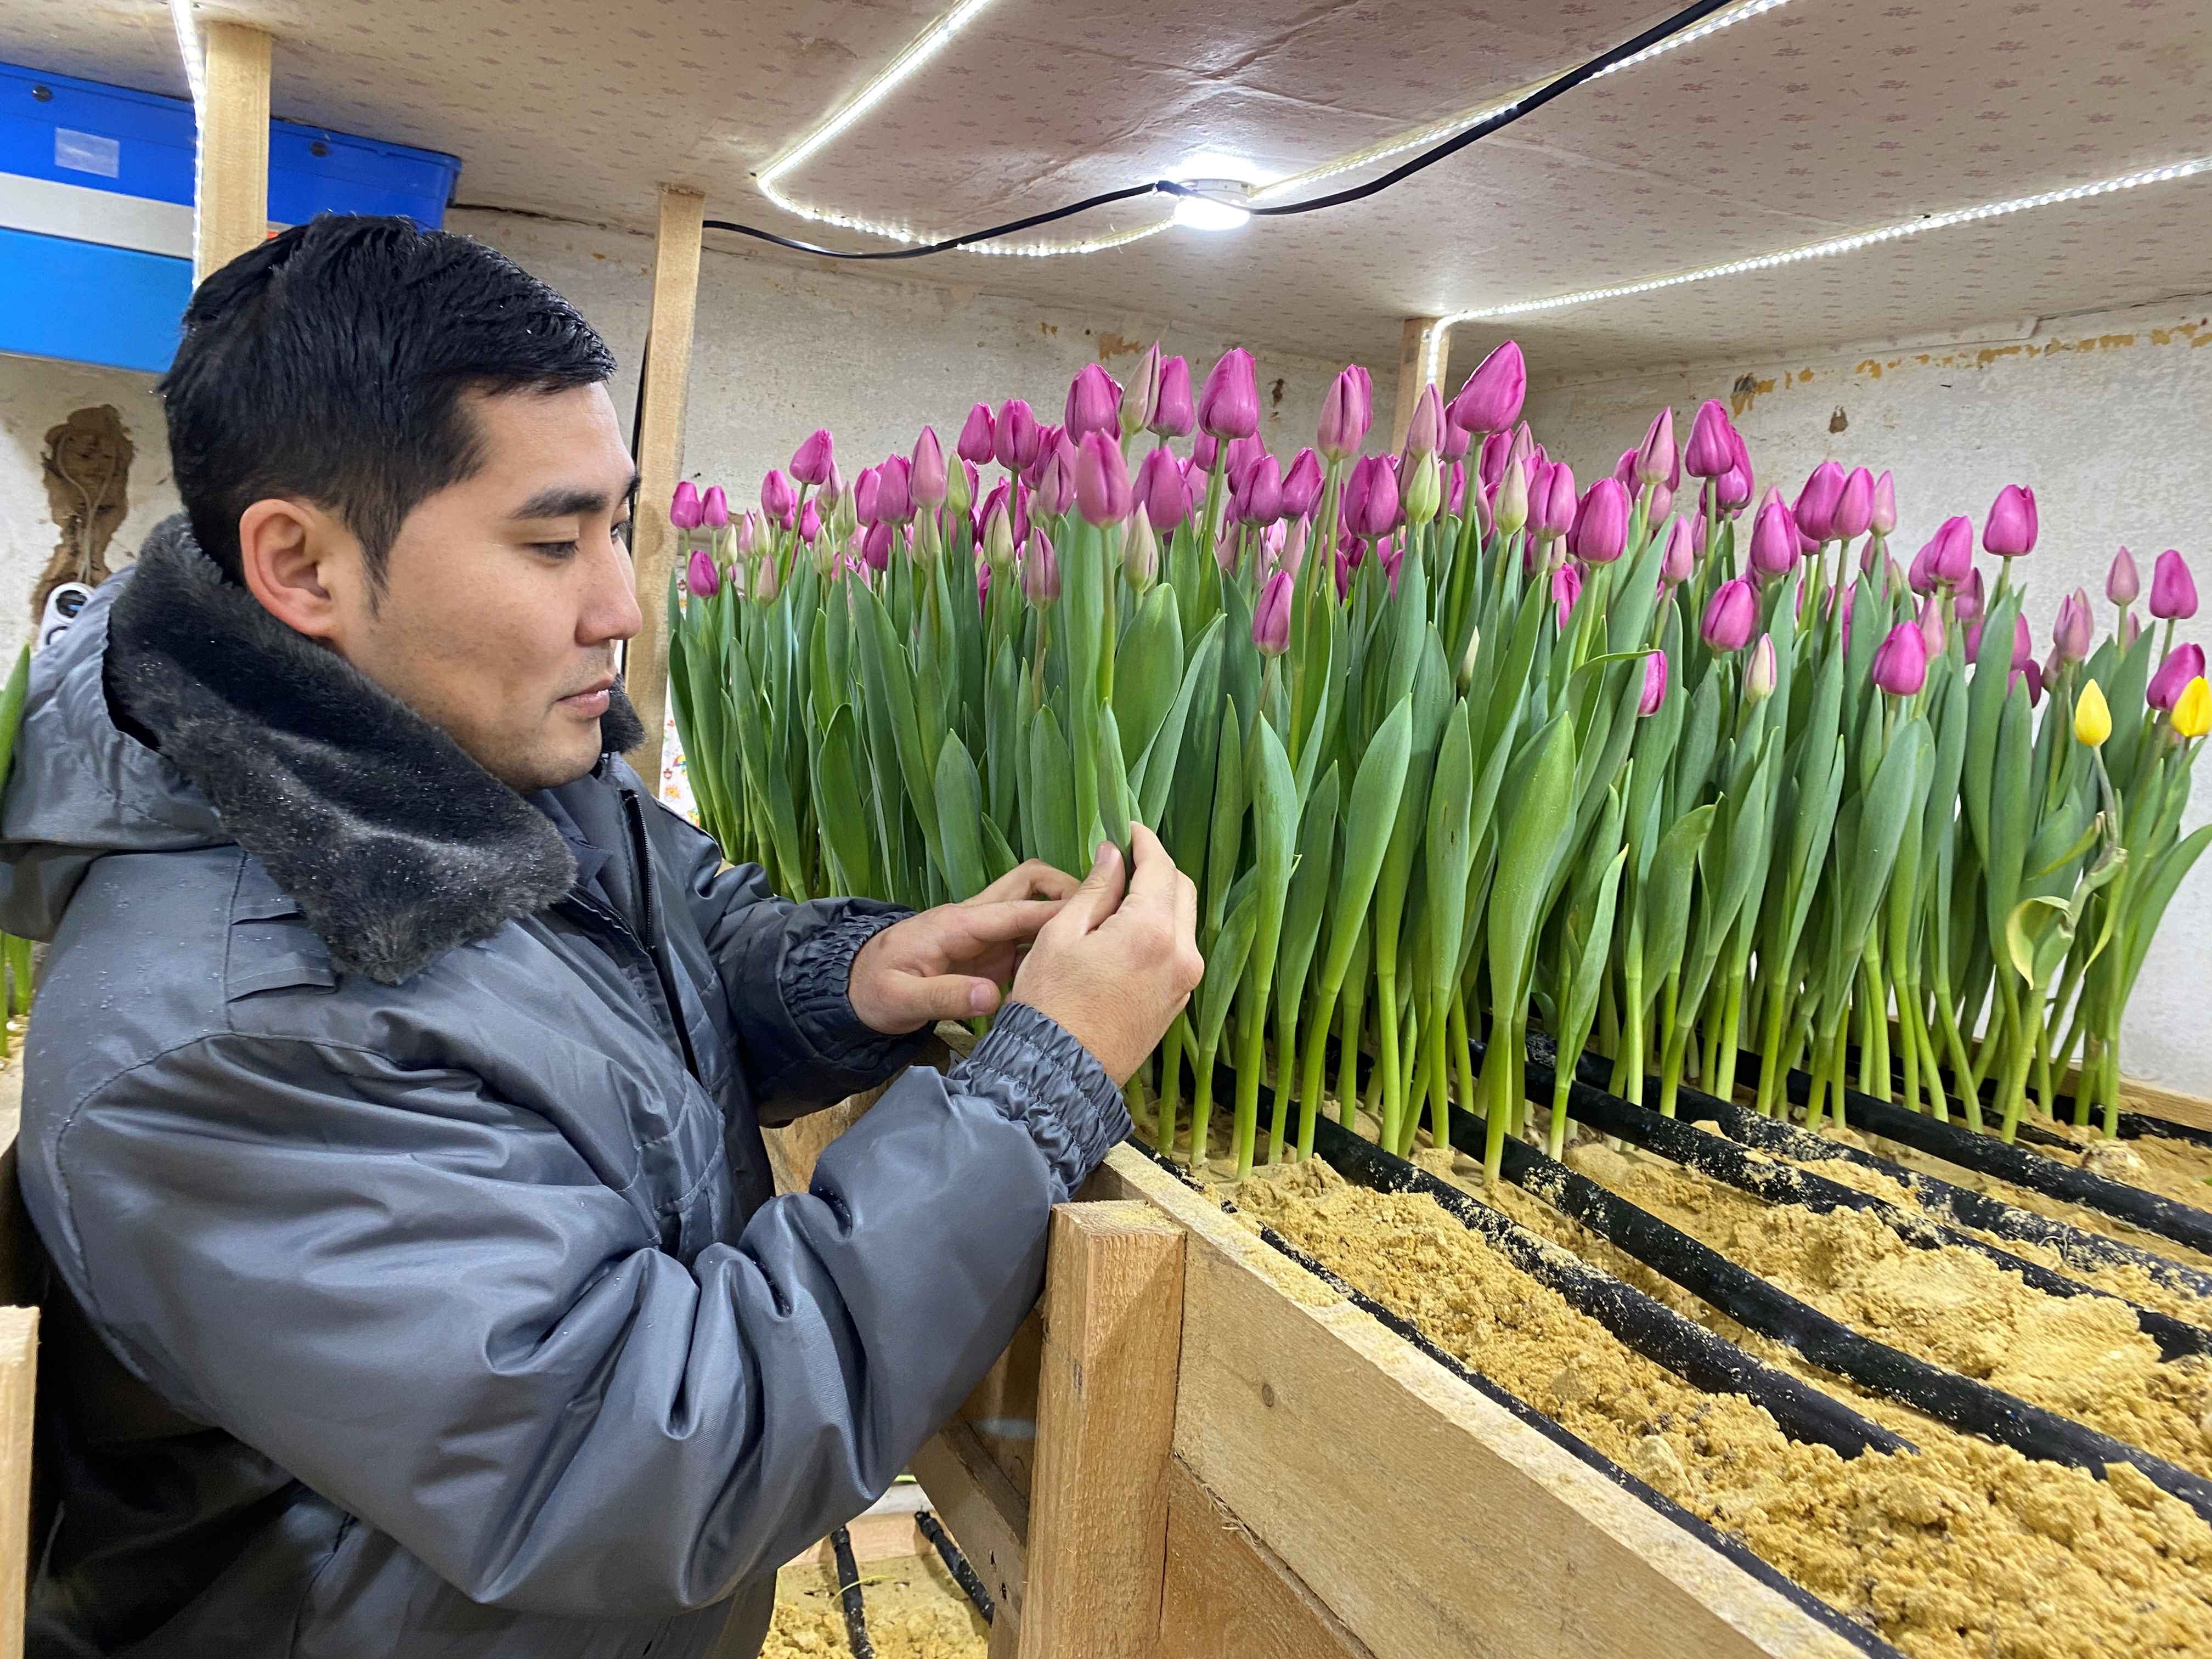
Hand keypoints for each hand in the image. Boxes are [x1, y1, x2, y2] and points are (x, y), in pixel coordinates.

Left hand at [847, 861, 1080, 1034]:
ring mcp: (985, 934)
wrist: (854, 989)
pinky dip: (1053, 942)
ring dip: (1065, 914)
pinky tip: (1075, 965)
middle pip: (1030, 882)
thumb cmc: (873, 990)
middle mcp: (976, 919)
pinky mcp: (989, 953)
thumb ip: (943, 997)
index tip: (1095, 920)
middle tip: (1101, 919)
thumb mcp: (899, 999)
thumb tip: (991, 998)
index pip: (1015, 910)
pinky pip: (1028, 936)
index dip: (1056, 913)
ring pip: (1033, 904)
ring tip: (1102, 939)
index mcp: (957, 924)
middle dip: (1067, 890)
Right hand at [1008, 826, 1202, 1084]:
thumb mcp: (1061, 934)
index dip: (1144, 842)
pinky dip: (1160, 931)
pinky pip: (1178, 951)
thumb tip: (1112, 855)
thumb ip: (1094, 889)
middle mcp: (1181, 955)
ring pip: (1184, 921)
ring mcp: (1184, 983)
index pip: (1160, 868)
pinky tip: (1128, 931)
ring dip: (1160, 900)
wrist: (1058, 1073)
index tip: (1127, 828)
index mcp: (1152, 931)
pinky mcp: (1177, 1003)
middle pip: (1181, 890)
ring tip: (1120, 896)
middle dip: (1156, 868)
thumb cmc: (1050, 1003)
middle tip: (1124, 859)